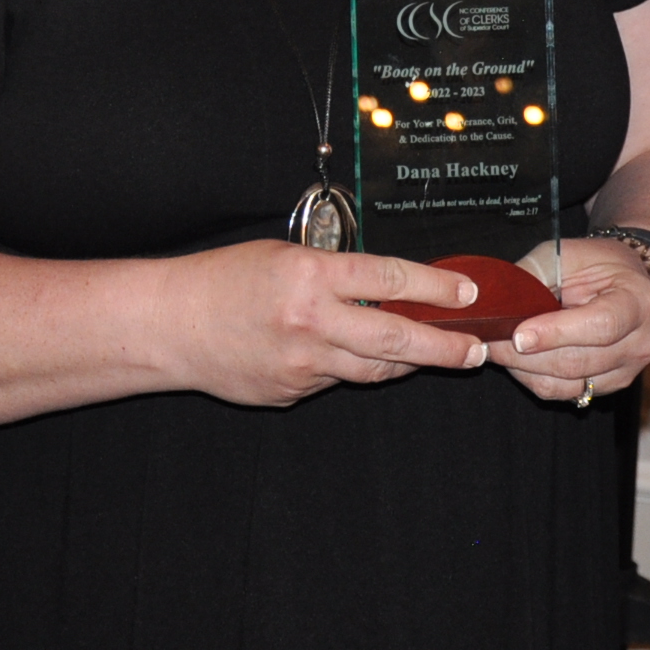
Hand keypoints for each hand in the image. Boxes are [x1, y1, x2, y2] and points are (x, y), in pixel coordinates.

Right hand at [162, 241, 486, 405]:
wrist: (172, 326)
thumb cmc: (224, 280)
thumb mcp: (284, 257)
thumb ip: (336, 275)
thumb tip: (389, 293)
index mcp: (311, 277)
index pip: (392, 280)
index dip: (438, 288)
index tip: (468, 294)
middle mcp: (312, 323)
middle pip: (397, 339)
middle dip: (445, 346)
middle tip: (477, 350)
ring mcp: (303, 365)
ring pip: (373, 370)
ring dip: (407, 363)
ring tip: (432, 356)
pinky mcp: (291, 392)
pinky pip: (334, 381)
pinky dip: (348, 369)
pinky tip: (346, 357)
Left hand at [495, 234, 649, 401]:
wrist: (626, 280)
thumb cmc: (595, 264)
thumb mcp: (565, 255)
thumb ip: (532, 278)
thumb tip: (494, 304)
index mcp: (637, 302)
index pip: (601, 326)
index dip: (556, 333)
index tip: (519, 334)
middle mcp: (640, 342)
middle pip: (578, 362)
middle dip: (526, 356)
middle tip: (490, 341)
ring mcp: (628, 370)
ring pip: (568, 384)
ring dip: (525, 370)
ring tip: (499, 349)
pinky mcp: (610, 386)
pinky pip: (566, 394)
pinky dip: (536, 379)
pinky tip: (519, 361)